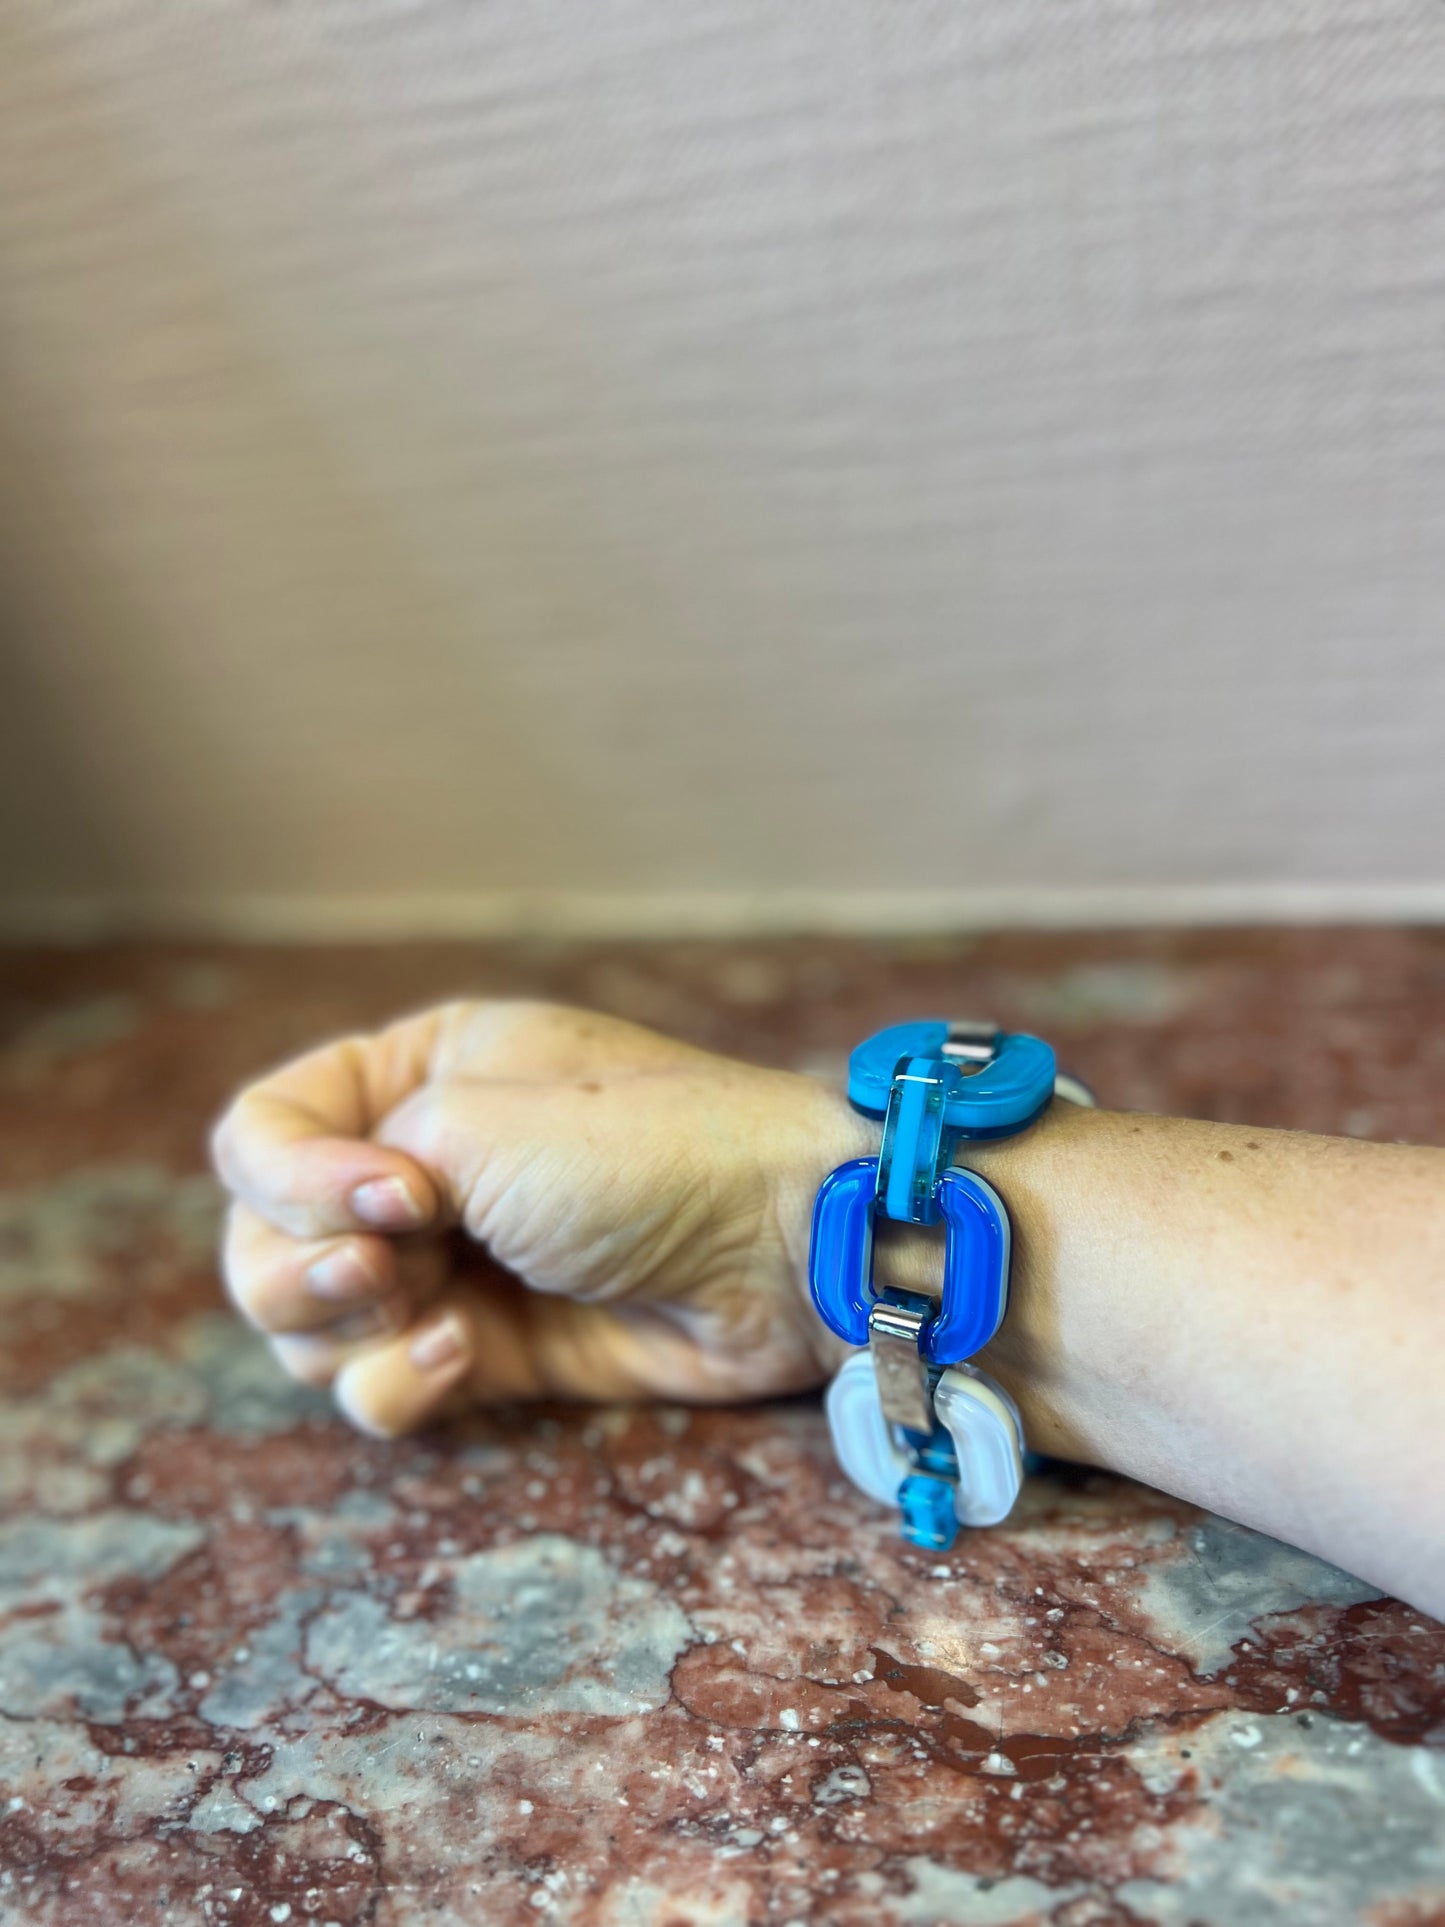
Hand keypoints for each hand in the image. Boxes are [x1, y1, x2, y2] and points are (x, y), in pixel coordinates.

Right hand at [212, 1002, 871, 1435]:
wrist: (774, 1246)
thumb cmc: (640, 1152)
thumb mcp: (473, 1123)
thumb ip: (350, 1172)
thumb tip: (332, 1240)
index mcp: (413, 1073)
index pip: (262, 1130)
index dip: (290, 1181)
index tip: (388, 1202)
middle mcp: (415, 1166)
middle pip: (265, 1239)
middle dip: (305, 1269)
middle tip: (388, 1269)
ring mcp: (446, 1262)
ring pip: (307, 1325)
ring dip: (351, 1331)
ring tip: (445, 1317)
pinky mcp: (481, 1352)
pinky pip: (376, 1387)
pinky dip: (398, 1384)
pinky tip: (467, 1356)